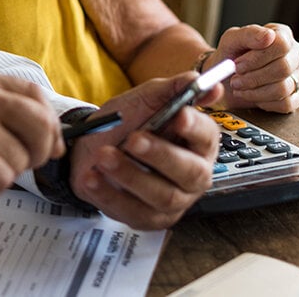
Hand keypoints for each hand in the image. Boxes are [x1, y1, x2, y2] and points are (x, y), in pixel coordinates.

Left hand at [70, 72, 220, 229]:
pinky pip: (133, 212)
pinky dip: (109, 194)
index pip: (207, 137)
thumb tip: (203, 80)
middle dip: (161, 155)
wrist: (90, 146)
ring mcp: (173, 201)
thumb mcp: (146, 99)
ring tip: (103, 156)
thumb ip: (173, 88)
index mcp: (198, 143)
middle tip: (133, 139)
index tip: (178, 116)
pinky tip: (92, 177)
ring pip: (162, 196)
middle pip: (190, 172)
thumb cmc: (126, 122)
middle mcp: (193, 175)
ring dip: (130, 175)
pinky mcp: (148, 219)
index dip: (195, 127)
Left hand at [210, 23, 298, 112]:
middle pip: (283, 68)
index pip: (281, 45)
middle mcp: (294, 54)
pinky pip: (285, 104)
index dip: (257, 58)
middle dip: (253, 77)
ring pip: (283, 88)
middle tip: (235, 79)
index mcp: (282, 35)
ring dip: (255, 91)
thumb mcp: (231, 40)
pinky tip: (252, 95)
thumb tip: (268, 36)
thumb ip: (248, 34)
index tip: (237, 65)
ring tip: (240, 87)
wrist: (225, 77)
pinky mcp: (298, 95)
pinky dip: (263, 102)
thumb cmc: (231, 56)